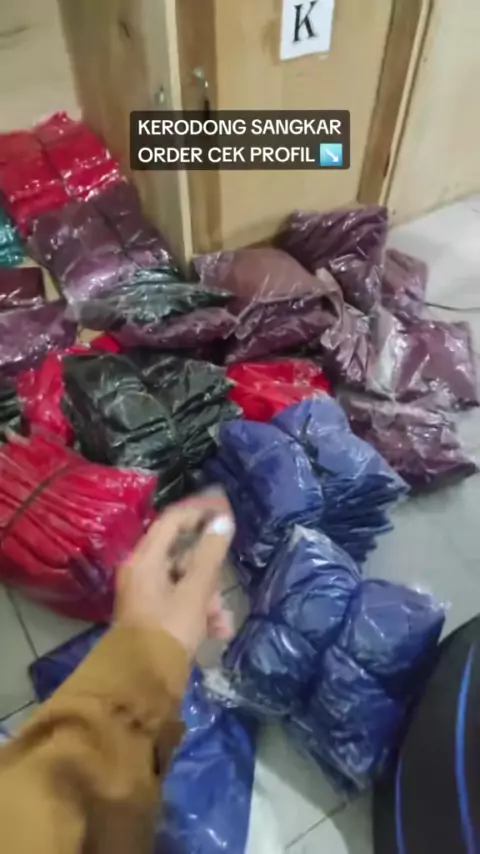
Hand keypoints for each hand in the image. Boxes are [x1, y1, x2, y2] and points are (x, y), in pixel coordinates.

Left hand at [116, 490, 234, 657]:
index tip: (226, 507)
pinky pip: (181, 600)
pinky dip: (200, 612)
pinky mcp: (153, 615)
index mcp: (145, 560)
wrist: (141, 684)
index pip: (172, 521)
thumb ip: (210, 554)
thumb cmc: (168, 632)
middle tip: (223, 590)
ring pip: (186, 581)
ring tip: (222, 622)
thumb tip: (223, 520)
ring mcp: (146, 594)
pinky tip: (217, 631)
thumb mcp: (195, 592)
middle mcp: (142, 571)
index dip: (200, 511)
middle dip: (209, 573)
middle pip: (183, 555)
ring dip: (209, 598)